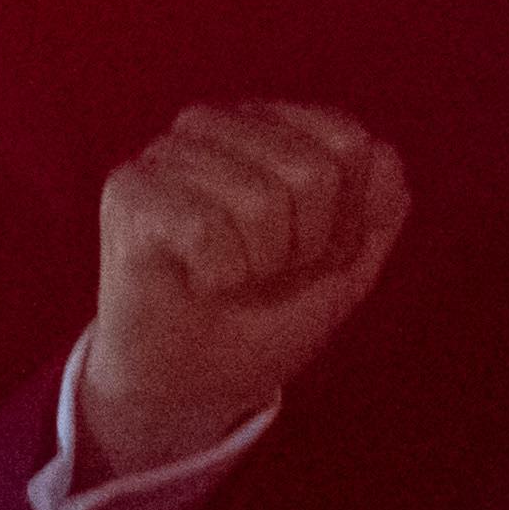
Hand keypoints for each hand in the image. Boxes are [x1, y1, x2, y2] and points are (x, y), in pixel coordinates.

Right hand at [79, 101, 410, 474]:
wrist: (194, 386)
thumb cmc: (265, 317)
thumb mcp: (348, 267)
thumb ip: (379, 208)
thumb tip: (380, 151)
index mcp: (275, 126)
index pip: (350, 143)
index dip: (344, 222)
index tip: (309, 257)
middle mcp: (220, 124)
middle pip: (311, 171)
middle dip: (302, 248)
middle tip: (262, 272)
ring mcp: (170, 152)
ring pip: (259, 201)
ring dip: (255, 266)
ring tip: (227, 275)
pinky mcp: (128, 190)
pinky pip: (205, 227)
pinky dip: (216, 275)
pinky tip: (195, 279)